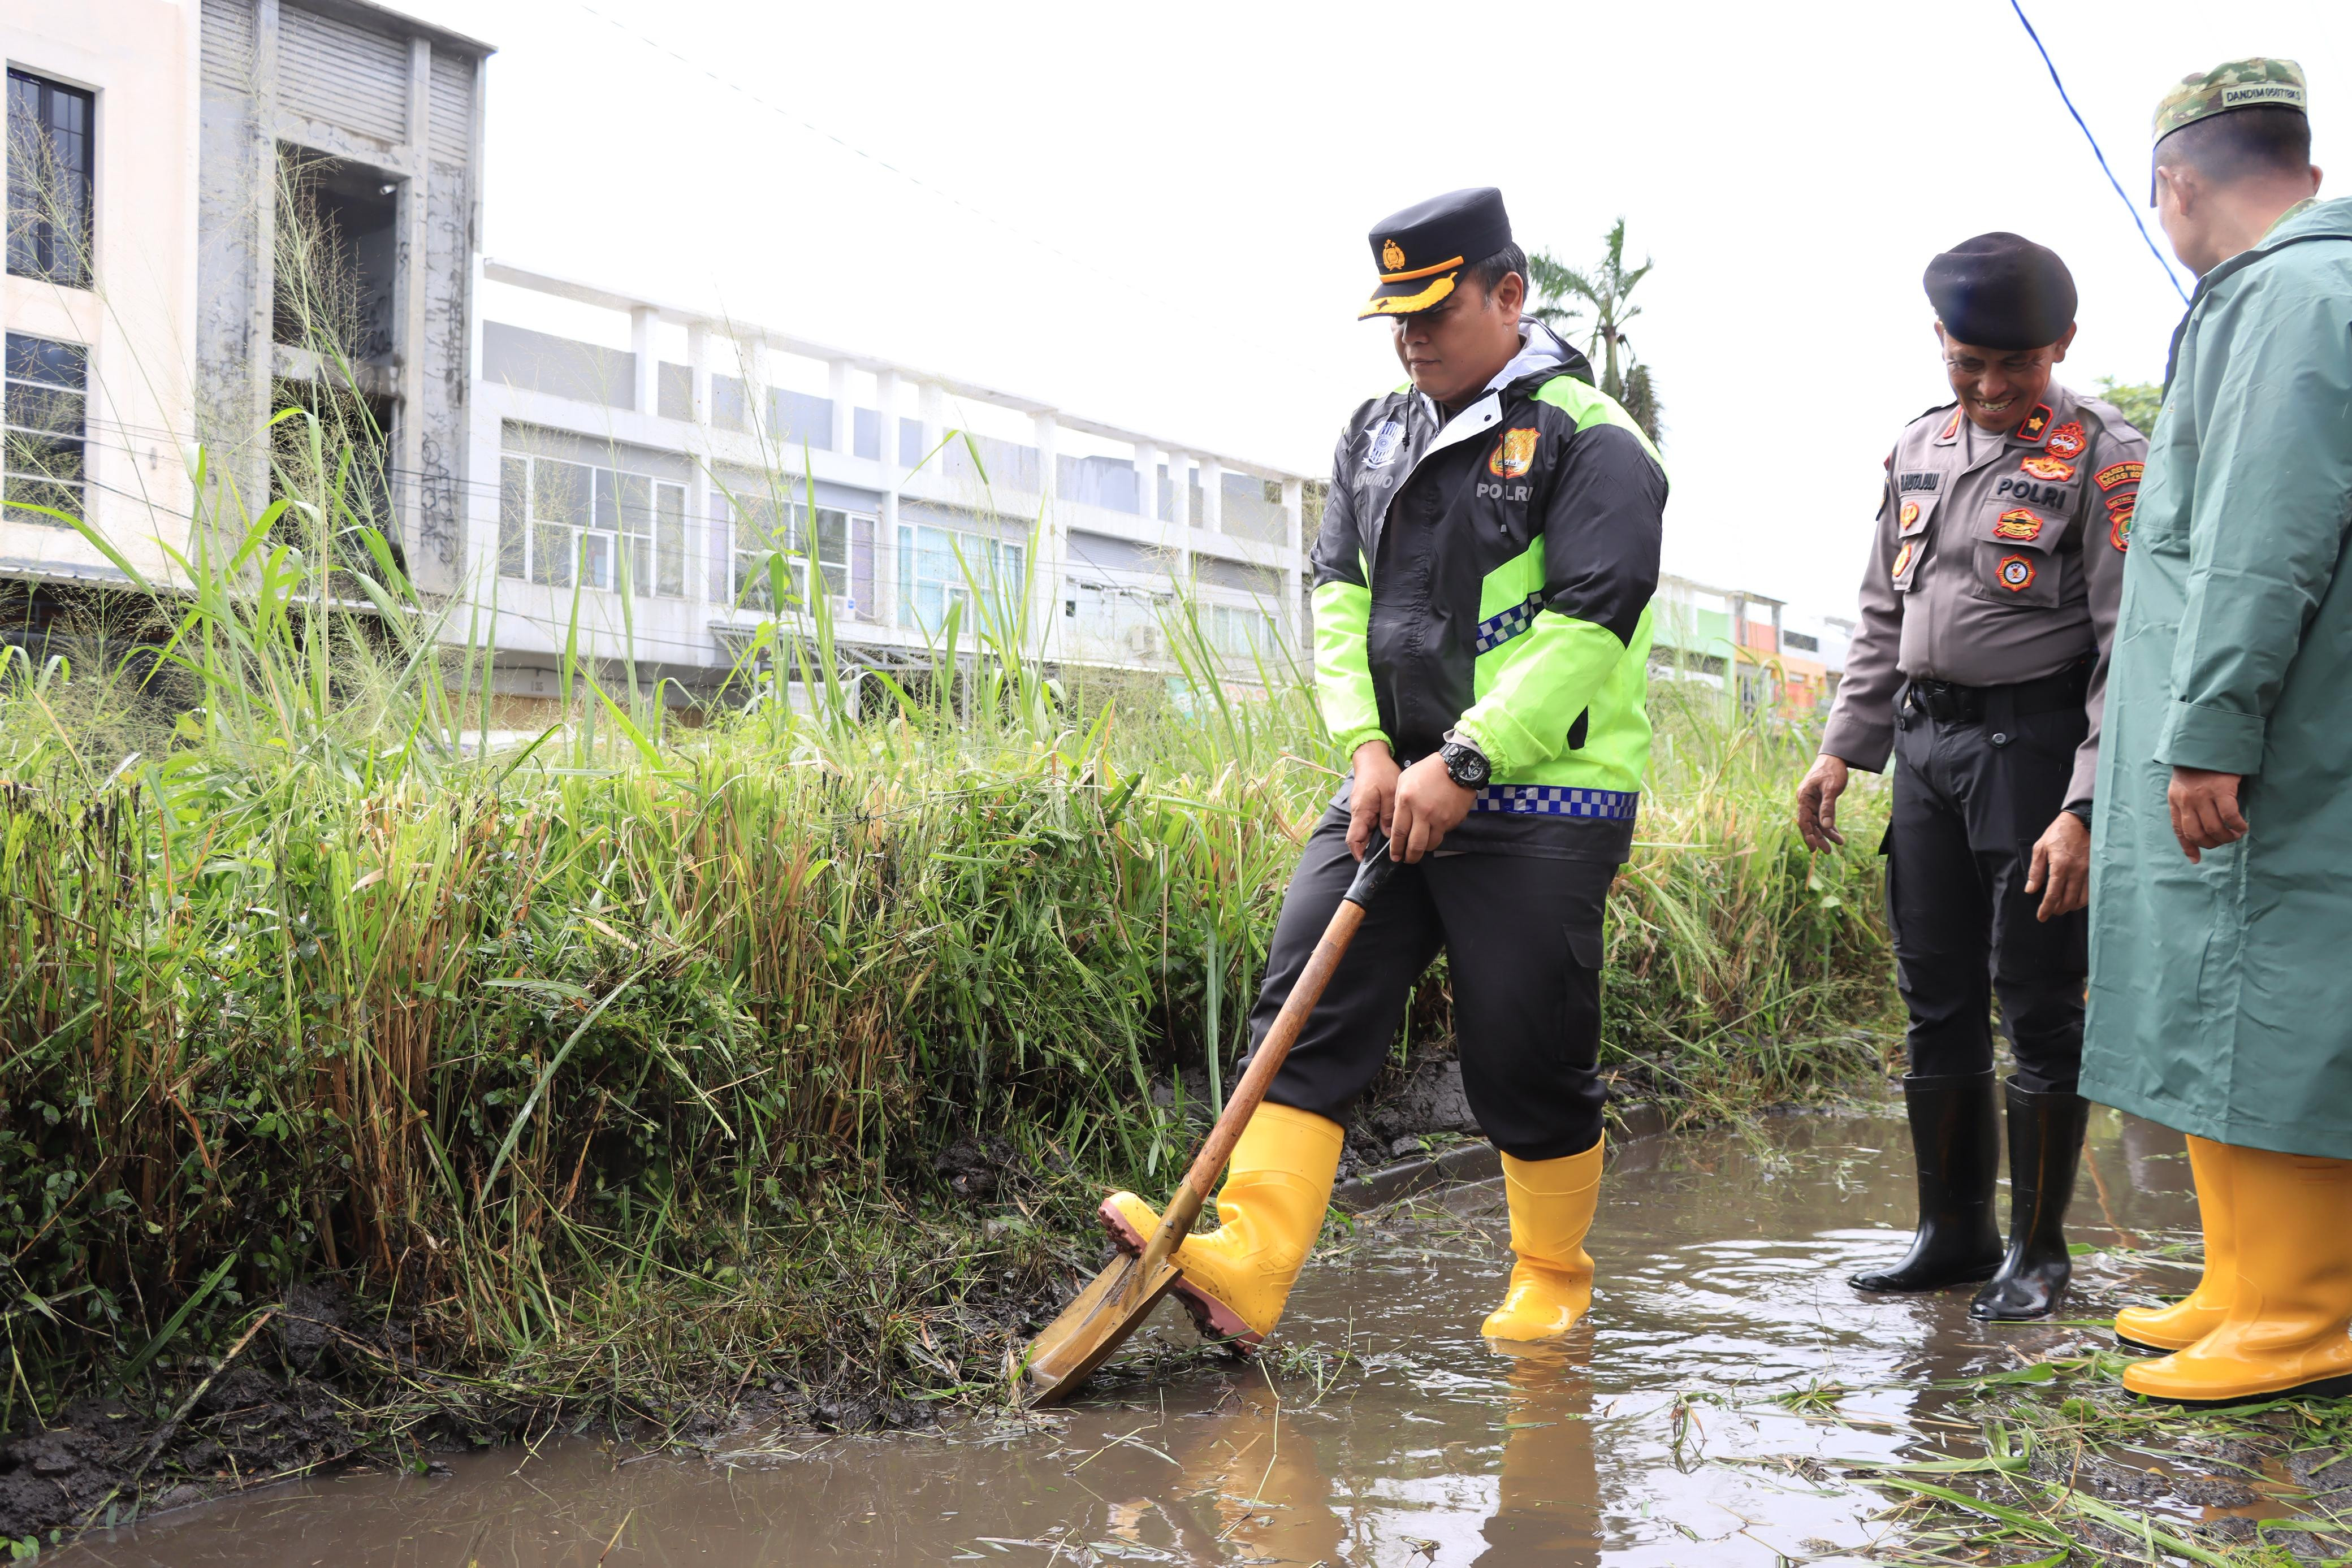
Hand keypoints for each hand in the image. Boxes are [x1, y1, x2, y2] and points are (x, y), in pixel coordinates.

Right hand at [1345, 741, 1400, 858]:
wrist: (1371, 756)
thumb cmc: (1381, 771)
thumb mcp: (1390, 792)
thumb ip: (1389, 815)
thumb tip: (1389, 835)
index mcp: (1361, 811)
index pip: (1354, 839)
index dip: (1359, 853)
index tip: (1369, 862)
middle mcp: (1358, 813)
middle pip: (1361, 837)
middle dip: (1372, 848)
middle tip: (1392, 855)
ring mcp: (1361, 810)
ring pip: (1367, 831)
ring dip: (1377, 838)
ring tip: (1395, 844)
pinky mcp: (1366, 806)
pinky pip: (1370, 822)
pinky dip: (1379, 828)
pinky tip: (1392, 829)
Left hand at [1388, 754, 1473, 862]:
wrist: (1457, 767)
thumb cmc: (1428, 771)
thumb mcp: (1405, 780)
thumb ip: (1398, 802)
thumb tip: (1396, 821)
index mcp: (1407, 801)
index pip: (1399, 832)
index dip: (1396, 847)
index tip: (1394, 855)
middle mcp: (1422, 812)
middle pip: (1414, 844)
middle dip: (1409, 856)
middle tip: (1406, 860)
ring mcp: (1439, 818)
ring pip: (1430, 844)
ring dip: (1423, 850)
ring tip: (1419, 850)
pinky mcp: (1452, 820)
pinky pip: (1442, 835)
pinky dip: (1436, 838)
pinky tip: (1432, 834)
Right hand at [1796, 754, 1850, 850]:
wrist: (1835, 757)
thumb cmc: (1831, 770)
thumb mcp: (1831, 788)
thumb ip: (1828, 807)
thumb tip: (1826, 826)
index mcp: (1804, 798)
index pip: (1804, 821)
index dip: (1808, 836)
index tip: (1814, 848)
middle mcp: (1806, 802)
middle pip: (1811, 824)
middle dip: (1819, 838)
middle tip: (1828, 851)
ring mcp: (1813, 802)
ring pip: (1818, 822)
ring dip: (1826, 833)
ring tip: (1838, 843)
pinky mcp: (1821, 801)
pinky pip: (1824, 817)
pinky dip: (1830, 825)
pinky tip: (1836, 834)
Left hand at [2025, 809, 2089, 920]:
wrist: (2081, 821)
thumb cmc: (2059, 833)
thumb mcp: (2040, 848)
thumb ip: (2036, 871)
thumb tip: (2031, 889)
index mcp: (2060, 867)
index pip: (2053, 895)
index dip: (2046, 909)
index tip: (2041, 917)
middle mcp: (2076, 872)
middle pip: (2068, 901)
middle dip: (2058, 909)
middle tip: (2051, 911)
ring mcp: (2088, 871)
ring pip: (2081, 899)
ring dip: (2070, 907)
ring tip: (2062, 906)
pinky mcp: (2096, 869)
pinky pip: (2091, 891)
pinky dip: (2083, 899)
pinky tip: (2076, 899)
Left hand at [2168, 766, 2246, 862]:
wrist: (2207, 742)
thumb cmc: (2198, 767)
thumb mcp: (2183, 787)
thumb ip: (2186, 806)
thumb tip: (2192, 833)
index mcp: (2175, 800)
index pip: (2179, 830)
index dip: (2188, 847)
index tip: (2196, 859)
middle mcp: (2186, 800)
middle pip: (2196, 834)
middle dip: (2211, 843)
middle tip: (2224, 840)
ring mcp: (2202, 795)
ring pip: (2213, 828)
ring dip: (2227, 837)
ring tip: (2235, 835)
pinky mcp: (2220, 789)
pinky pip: (2229, 816)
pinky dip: (2237, 826)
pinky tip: (2242, 827)